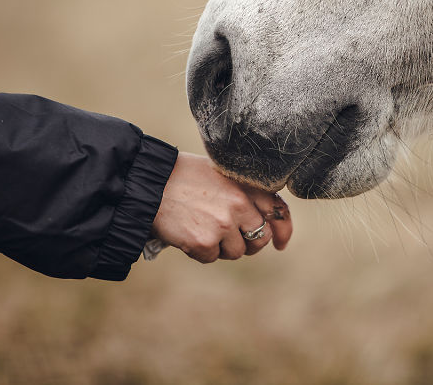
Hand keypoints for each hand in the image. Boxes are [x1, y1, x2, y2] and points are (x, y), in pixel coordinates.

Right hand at [151, 152, 292, 262]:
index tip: (281, 244)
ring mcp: (222, 225)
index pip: (277, 211)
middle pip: (260, 239)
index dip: (283, 231)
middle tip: (228, 237)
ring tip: (201, 227)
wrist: (149, 183)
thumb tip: (263, 222)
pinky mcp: (204, 242)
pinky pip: (211, 258)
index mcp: (244, 185)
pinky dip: (200, 251)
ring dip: (221, 247)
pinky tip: (187, 233)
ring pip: (236, 252)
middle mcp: (238, 205)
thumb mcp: (220, 175)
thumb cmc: (183, 177)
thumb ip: (243, 194)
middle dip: (247, 243)